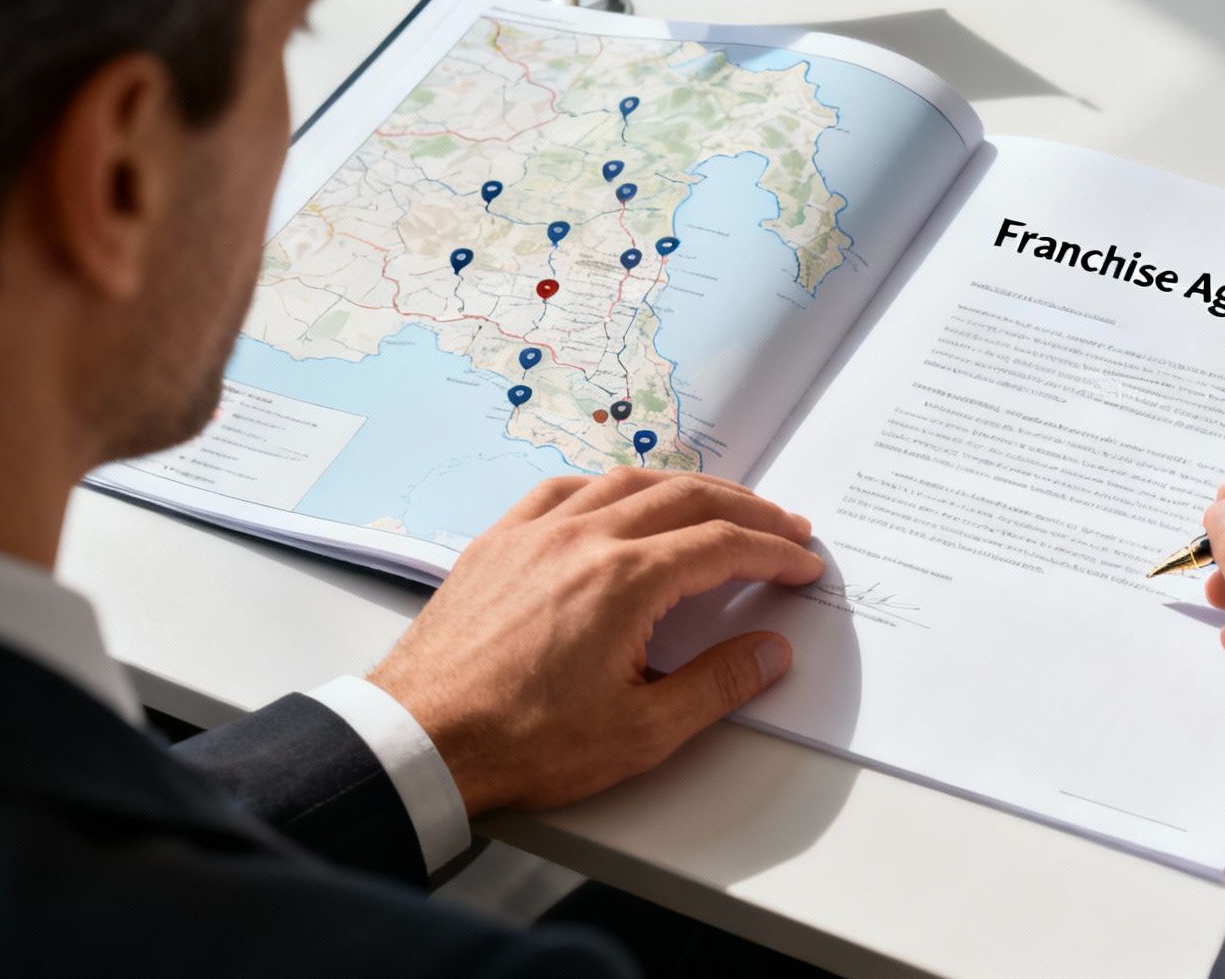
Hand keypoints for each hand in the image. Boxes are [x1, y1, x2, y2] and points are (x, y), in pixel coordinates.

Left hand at [368, 470, 823, 814]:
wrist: (421, 739)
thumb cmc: (524, 742)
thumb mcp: (640, 732)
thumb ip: (716, 685)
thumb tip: (771, 652)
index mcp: (624, 580)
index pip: (722, 545)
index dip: (774, 552)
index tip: (803, 564)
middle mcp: (583, 538)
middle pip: (686, 498)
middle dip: (747, 510)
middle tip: (784, 528)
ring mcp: (535, 532)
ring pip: (627, 481)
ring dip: (686, 487)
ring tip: (720, 504)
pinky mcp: (499, 541)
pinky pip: (565, 488)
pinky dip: (611, 486)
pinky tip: (621, 499)